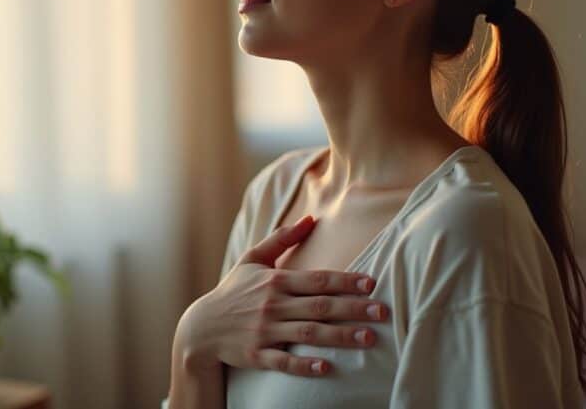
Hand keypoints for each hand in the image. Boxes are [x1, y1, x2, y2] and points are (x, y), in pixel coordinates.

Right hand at [176, 215, 388, 376]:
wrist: (202, 326)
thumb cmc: (233, 290)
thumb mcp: (253, 259)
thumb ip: (282, 239)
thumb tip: (310, 218)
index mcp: (275, 282)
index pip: (317, 279)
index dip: (345, 281)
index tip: (371, 283)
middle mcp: (272, 306)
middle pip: (319, 306)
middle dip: (353, 309)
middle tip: (383, 312)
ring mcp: (264, 332)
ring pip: (308, 335)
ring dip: (339, 337)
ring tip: (368, 338)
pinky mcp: (256, 355)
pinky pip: (283, 362)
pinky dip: (304, 365)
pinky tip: (326, 367)